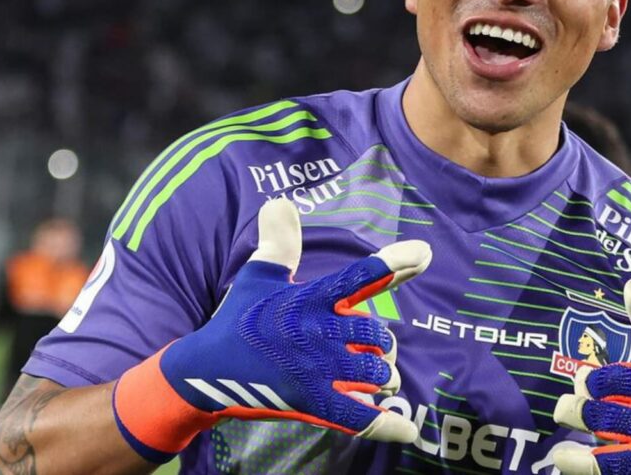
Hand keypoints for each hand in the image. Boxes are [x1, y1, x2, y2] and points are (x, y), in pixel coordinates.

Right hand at [113, 198, 431, 462]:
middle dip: (380, 342)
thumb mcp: (258, 277)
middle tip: (373, 347)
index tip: (424, 253)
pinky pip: (360, 417)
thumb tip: (279, 201)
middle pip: (376, 333)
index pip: (361, 275)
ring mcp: (318, 371)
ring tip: (377, 376)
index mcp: (311, 299)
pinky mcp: (313, 404)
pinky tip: (407, 429)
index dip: (395, 263)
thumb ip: (279, 242)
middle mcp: (320, 332)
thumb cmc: (237, 320)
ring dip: (383, 375)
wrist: (205, 371)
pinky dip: (387, 424)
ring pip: (376, 372)